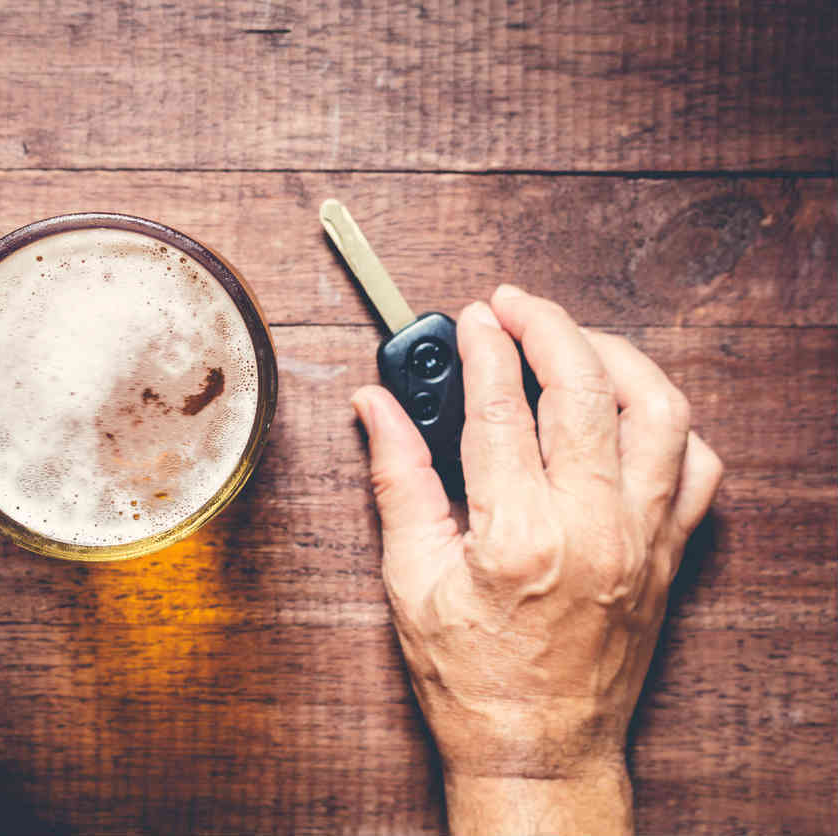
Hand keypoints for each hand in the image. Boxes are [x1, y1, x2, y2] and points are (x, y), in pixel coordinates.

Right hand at [353, 285, 722, 833]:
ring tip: (574, 341)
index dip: (483, 350)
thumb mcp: (410, 579)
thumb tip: (374, 408)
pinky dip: (668, 422)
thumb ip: (397, 480)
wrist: (539, 748)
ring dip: (616, 357)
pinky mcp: (668, 553)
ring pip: (659, 411)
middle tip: (514, 305)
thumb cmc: (471, 678)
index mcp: (518, 537)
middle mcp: (593, 529)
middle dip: (548, 326)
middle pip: (585, 388)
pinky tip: (626, 410)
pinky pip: (696, 466)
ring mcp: (642, 539)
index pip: (503, 409)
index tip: (472, 318)